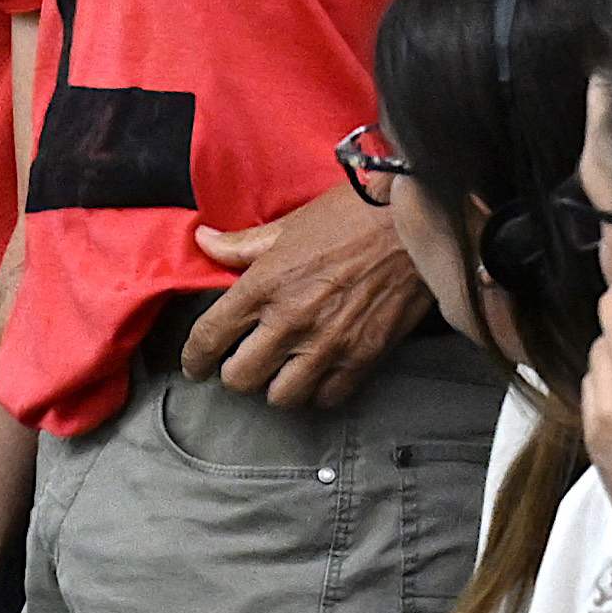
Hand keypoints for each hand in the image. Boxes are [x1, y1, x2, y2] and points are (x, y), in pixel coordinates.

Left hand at [181, 183, 429, 407]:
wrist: (418, 223)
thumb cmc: (354, 215)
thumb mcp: (290, 224)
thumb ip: (243, 244)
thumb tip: (204, 242)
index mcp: (264, 285)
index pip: (210, 337)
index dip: (193, 358)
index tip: (194, 366)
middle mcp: (290, 321)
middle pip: (240, 378)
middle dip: (233, 374)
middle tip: (241, 363)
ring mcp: (328, 344)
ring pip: (281, 398)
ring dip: (274, 387)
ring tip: (279, 372)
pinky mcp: (364, 357)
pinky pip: (328, 397)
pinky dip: (317, 392)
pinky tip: (316, 375)